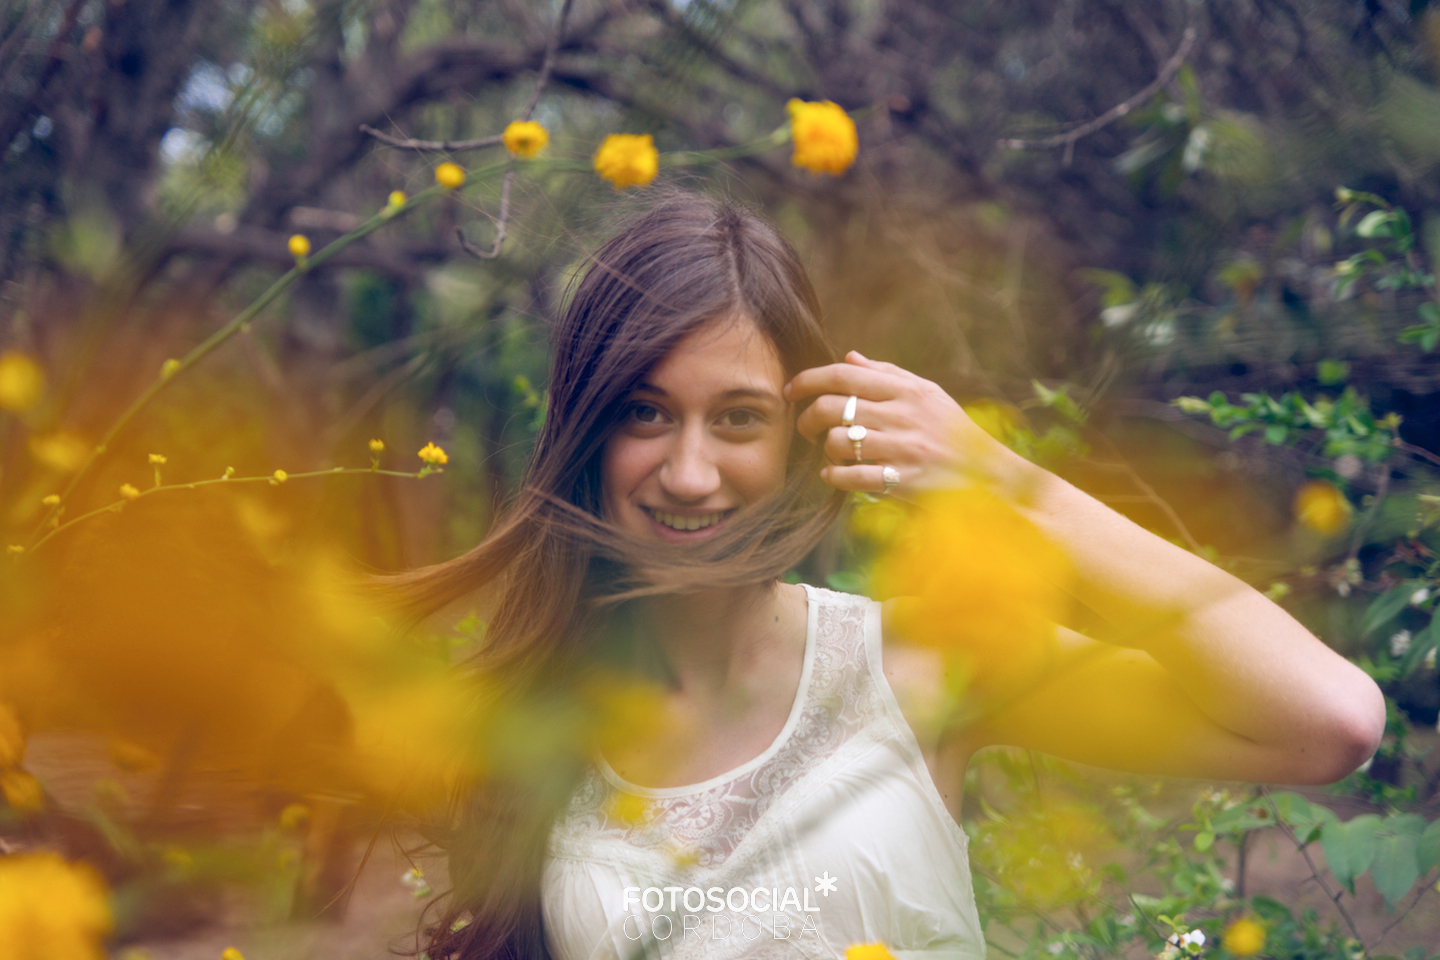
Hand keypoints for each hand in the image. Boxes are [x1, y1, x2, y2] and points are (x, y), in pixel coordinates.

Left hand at [784, 351, 1021, 499]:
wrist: (989, 474)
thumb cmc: (953, 431)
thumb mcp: (927, 394)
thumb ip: (887, 375)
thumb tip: (849, 357)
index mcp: (906, 390)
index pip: (844, 376)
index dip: (809, 380)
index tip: (791, 390)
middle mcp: (903, 416)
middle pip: (831, 408)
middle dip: (807, 419)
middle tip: (807, 429)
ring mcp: (903, 449)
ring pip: (838, 442)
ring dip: (825, 449)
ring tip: (832, 453)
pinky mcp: (903, 481)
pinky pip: (851, 477)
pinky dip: (834, 476)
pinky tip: (834, 475)